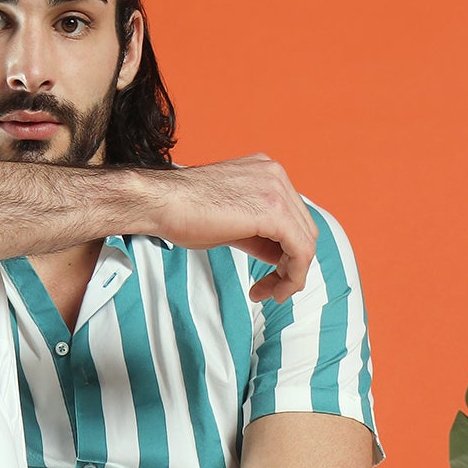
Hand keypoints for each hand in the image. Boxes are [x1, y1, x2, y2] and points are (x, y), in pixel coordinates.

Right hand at [136, 154, 317, 303]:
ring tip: (271, 294)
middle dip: (291, 267)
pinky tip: (274, 291)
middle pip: (304, 230)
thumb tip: (277, 255)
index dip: (286, 253)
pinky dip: (292, 276)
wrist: (161, 202)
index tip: (269, 278)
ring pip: (306, 242)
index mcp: (266, 173)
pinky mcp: (274, 210)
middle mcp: (276, 175)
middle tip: (270, 291)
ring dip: (292, 275)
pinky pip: (300, 250)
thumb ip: (258, 233)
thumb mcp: (230, 223)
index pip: (293, 218)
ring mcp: (277, 189)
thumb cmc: (183, 212)